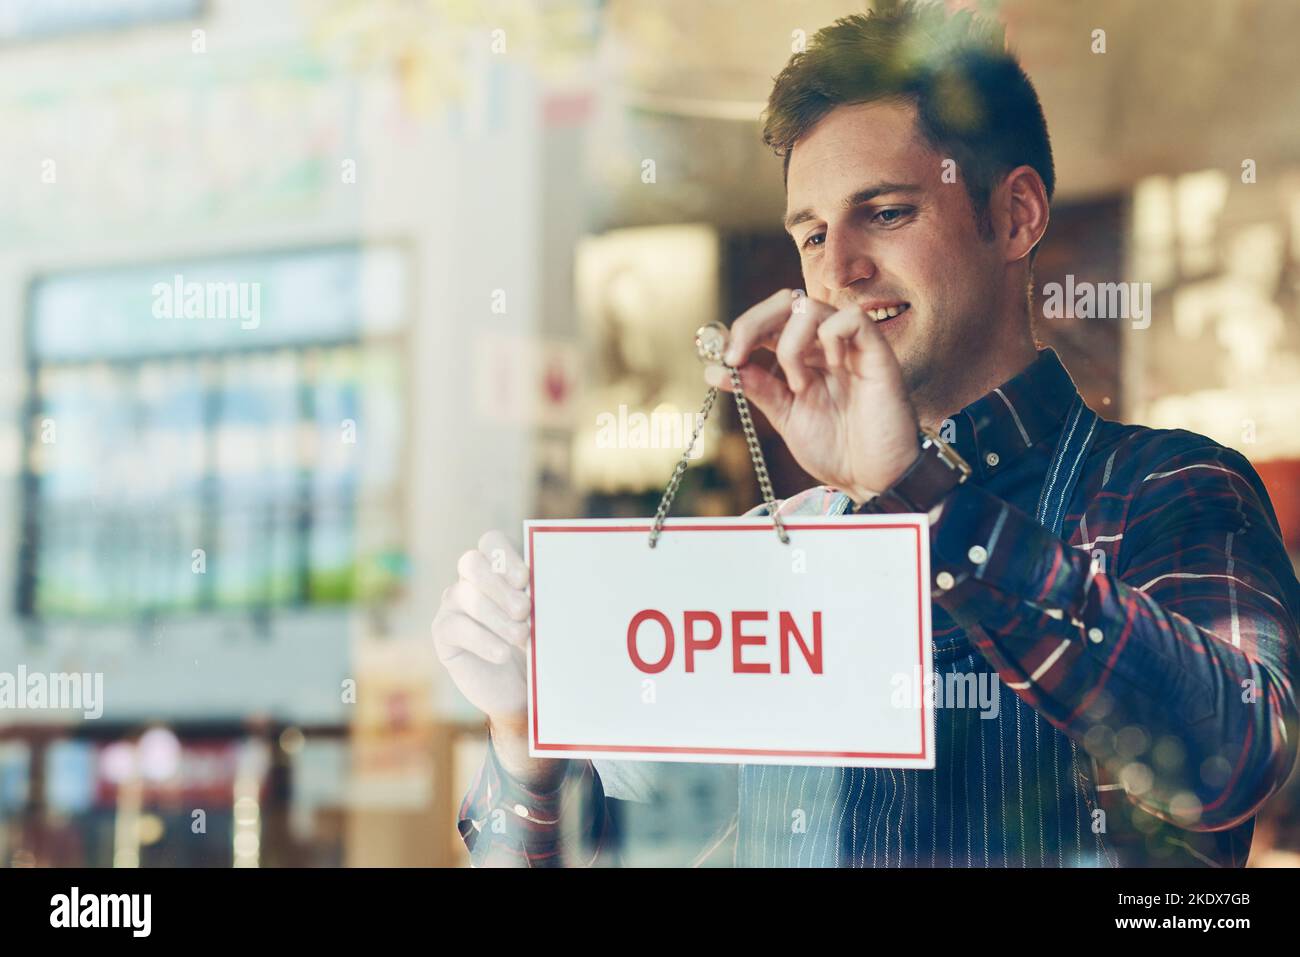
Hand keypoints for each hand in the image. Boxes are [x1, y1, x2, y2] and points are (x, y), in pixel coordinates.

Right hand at [432, 530, 565, 788]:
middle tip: (524, 609)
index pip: (491, 542)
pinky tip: (503, 654)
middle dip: (499, 585)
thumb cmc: (534, 646)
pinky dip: (483, 640)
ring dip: (497, 616)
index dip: (506, 556)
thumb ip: (540, 600)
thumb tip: (552, 587)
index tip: (526, 579)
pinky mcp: (443, 632)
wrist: (517, 690)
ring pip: (467, 596)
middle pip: (471, 562)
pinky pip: (457, 628)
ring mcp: (453, 604)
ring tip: (522, 636)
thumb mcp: (542, 621)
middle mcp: (469, 580)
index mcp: (495, 568)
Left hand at [704, 289, 919, 501]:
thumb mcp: (785, 415)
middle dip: (753, 323)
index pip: (770, 319)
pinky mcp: (877, 353)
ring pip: (811, 306)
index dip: (743, 329)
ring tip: (798, 386)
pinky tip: (830, 368)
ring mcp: (850, 346)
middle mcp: (825, 345)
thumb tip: (714, 369)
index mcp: (803, 356)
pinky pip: (851, 318)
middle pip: (787, 300)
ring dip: (791, 344)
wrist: (871, 479)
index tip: (725, 359)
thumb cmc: (836, 448)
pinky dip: (830, 336)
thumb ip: (756, 387)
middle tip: (738, 357)